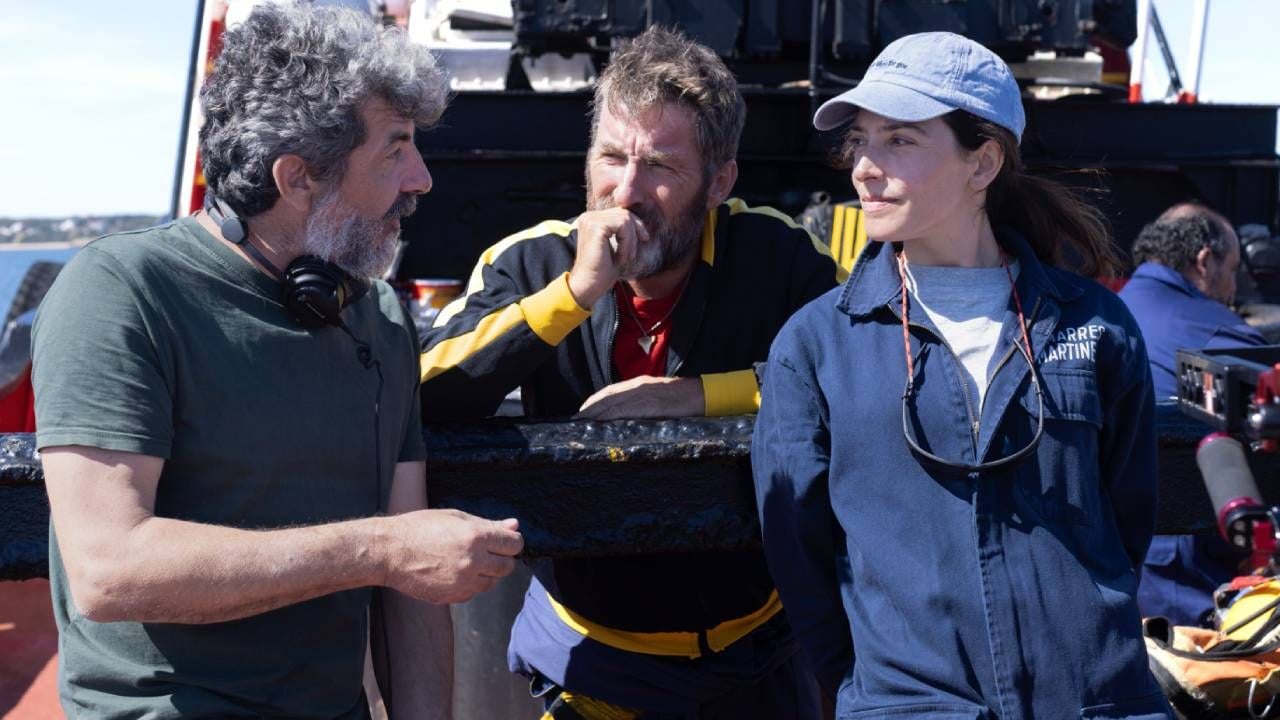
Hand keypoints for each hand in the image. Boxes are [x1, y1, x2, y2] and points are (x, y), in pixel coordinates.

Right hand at [382, 509, 522, 603]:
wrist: (390, 551)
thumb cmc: (420, 528)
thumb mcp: (456, 518)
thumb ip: (488, 524)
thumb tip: (514, 526)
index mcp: (476, 537)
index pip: (514, 544)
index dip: (511, 542)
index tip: (504, 541)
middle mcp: (474, 562)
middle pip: (507, 566)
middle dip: (501, 558)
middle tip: (486, 551)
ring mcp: (463, 582)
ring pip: (491, 582)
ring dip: (486, 573)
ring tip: (466, 560)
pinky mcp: (452, 597)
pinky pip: (473, 593)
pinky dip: (470, 584)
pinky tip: (454, 572)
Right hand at [568, 208, 649, 307]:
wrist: (588, 286)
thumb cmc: (602, 271)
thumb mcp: (616, 246)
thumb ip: (623, 231)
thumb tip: (640, 222)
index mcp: (592, 220)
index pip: (620, 213)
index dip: (636, 225)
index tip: (644, 239)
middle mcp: (589, 217)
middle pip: (624, 213)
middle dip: (636, 232)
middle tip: (632, 254)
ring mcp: (590, 220)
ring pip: (625, 219)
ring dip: (631, 241)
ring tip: (625, 258)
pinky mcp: (595, 227)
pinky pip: (623, 226)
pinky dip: (627, 243)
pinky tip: (621, 257)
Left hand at [577, 376, 703, 419]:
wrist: (704, 394)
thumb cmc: (684, 397)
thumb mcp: (660, 395)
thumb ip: (644, 402)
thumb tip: (628, 415)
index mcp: (641, 383)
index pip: (611, 390)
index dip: (595, 401)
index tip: (582, 411)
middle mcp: (639, 386)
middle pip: (607, 397)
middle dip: (590, 409)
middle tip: (575, 421)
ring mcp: (645, 395)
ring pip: (613, 403)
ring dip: (596, 414)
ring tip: (582, 424)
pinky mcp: (652, 405)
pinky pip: (627, 411)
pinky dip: (611, 417)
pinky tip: (602, 423)